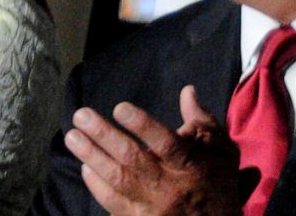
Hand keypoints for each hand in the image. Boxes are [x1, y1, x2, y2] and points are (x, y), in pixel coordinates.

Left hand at [65, 85, 243, 214]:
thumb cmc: (218, 183)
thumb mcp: (223, 150)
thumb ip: (203, 122)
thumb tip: (187, 91)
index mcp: (191, 165)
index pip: (166, 143)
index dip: (143, 125)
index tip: (120, 108)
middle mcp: (168, 186)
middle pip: (132, 159)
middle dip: (104, 136)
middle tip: (81, 115)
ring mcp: (150, 206)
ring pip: (116, 179)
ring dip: (91, 157)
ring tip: (72, 136)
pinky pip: (111, 202)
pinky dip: (96, 184)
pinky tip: (85, 166)